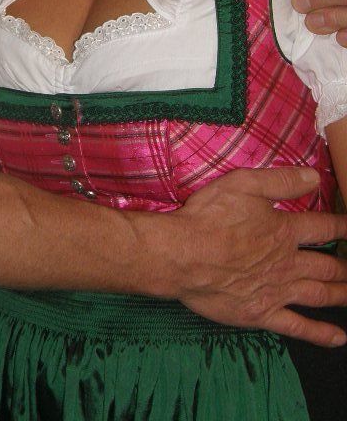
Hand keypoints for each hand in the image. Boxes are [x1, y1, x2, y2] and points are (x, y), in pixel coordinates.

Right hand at [173, 167, 346, 346]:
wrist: (183, 255)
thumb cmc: (209, 218)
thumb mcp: (242, 184)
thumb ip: (280, 181)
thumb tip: (313, 176)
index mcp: (284, 231)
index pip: (324, 228)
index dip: (344, 227)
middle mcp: (287, 263)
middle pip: (328, 266)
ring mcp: (277, 291)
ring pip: (320, 295)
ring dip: (342, 295)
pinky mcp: (262, 313)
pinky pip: (298, 327)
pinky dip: (320, 334)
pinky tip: (338, 338)